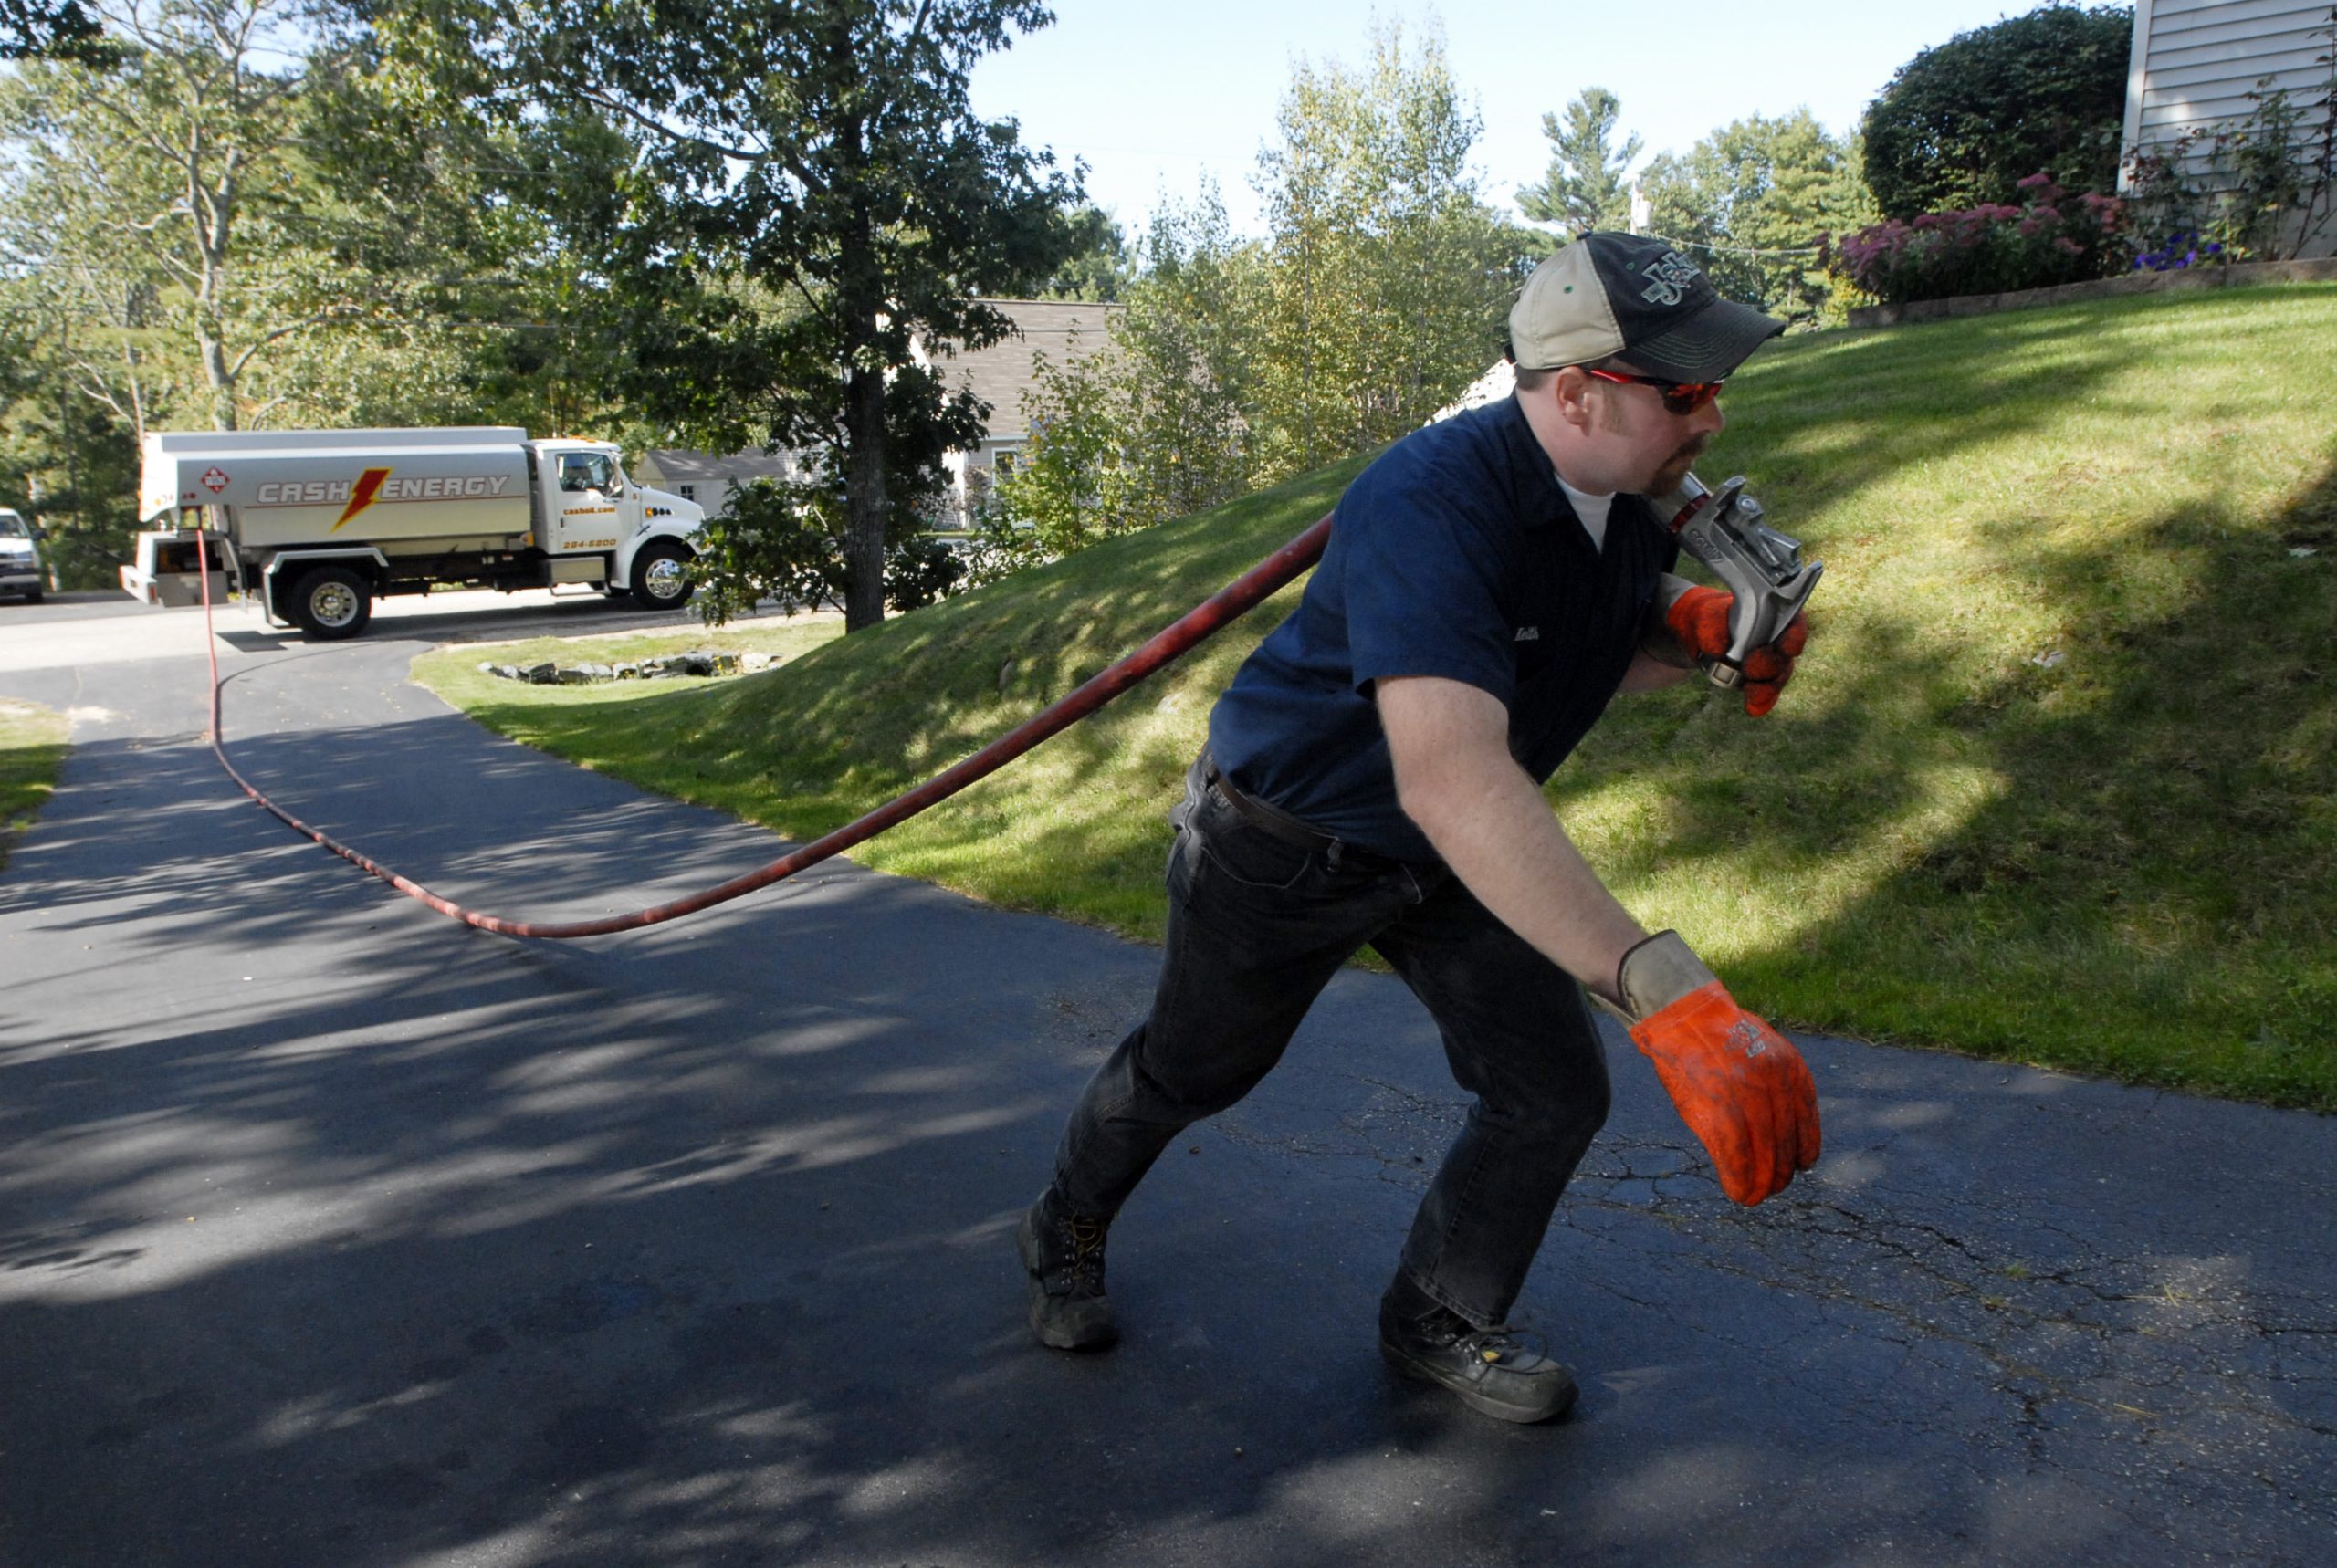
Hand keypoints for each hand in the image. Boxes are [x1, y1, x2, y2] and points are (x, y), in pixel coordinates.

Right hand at [1616, 931, 1820, 1204]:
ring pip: (1765, 1157)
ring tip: (1756, 1197)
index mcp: (1791, 1069)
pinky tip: (1739, 1194)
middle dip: (1781, 1172)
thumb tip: (1778, 1126)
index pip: (1807, 1122)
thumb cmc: (1714, 1034)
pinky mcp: (1719, 1112)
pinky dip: (1739, 1181)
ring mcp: (1748, 1099)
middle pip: (1786, 1144)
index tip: (1801, 1165)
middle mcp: (1776, 1085)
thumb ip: (1773, 1084)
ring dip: (1762, 1184)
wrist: (1681, 1014)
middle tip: (1774, 1188)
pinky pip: (1737, 1158)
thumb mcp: (1758, 1050)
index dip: (1806, 1149)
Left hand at [1663, 585, 1808, 716]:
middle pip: (1785, 656)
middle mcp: (1779, 638)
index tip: (1788, 648)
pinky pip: (1765, 693)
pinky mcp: (1759, 681)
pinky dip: (1761, 701)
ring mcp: (1771, 661)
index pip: (1795, 622)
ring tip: (1751, 695)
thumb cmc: (1709, 617)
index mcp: (1774, 612)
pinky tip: (1754, 709)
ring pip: (1777, 677)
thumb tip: (1719, 648)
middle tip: (1750, 667)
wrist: (1697, 635)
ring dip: (1765, 687)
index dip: (1796, 636)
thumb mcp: (1706, 615)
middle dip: (1770, 665)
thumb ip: (1713, 625)